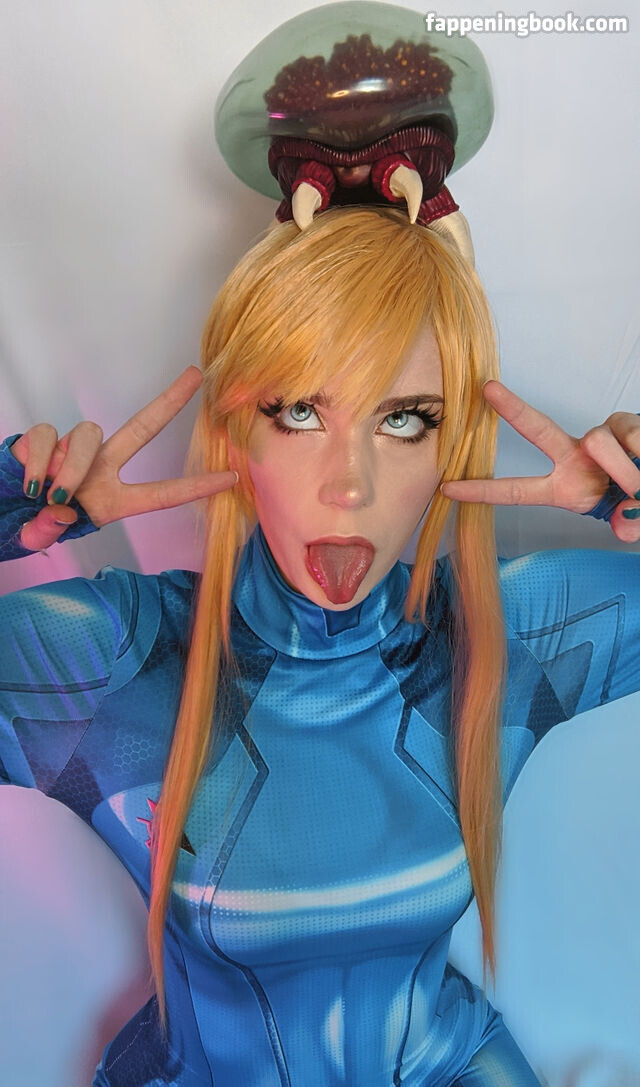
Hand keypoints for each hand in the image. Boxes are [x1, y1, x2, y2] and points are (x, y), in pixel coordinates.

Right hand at [10, 366, 237, 552]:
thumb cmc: (30, 523)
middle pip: (142, 429)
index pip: (162, 493)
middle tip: (197, 376)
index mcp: (114, 500)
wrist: (2, 510)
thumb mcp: (44, 537)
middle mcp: (101, 469)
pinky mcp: (44, 439)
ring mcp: (74, 450)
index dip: (195, 487)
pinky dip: (38, 459)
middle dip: (169, 402)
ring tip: (50, 493)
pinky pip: (48, 436)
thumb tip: (60, 509)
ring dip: (70, 466)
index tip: (231, 478)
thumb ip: (50, 530)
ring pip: (88, 436)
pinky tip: (30, 481)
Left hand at [440, 381, 639, 542]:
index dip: (483, 491)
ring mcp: (598, 437)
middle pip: (538, 430)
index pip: (517, 491)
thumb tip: (626, 526)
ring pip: (598, 443)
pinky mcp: (622, 423)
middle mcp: (574, 456)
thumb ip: (627, 525)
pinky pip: (627, 433)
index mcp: (562, 487)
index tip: (448, 489)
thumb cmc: (634, 502)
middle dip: (513, 410)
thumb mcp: (628, 521)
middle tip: (488, 389)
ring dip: (623, 469)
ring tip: (638, 485)